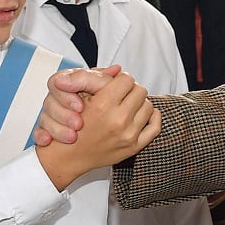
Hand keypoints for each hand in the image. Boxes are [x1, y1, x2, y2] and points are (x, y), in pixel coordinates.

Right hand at [35, 71, 160, 188]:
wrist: (69, 156)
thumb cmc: (70, 126)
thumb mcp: (79, 97)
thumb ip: (98, 79)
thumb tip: (118, 68)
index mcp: (103, 105)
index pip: (126, 79)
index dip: (120, 80)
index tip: (115, 84)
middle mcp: (117, 121)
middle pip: (140, 90)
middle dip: (130, 90)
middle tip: (121, 95)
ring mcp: (128, 135)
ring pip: (148, 106)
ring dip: (139, 103)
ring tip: (126, 106)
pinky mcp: (134, 147)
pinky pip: (155, 126)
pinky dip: (151, 117)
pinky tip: (141, 115)